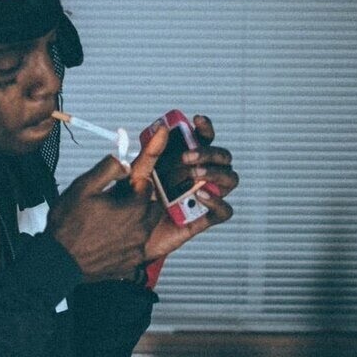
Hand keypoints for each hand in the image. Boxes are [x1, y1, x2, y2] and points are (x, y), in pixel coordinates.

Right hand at [48, 154, 163, 282]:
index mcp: (133, 210)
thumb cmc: (68, 227)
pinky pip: (137, 247)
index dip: (135, 182)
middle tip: (122, 201)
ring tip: (114, 220)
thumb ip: (108, 169)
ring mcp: (135, 250)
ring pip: (146, 229)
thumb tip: (123, 163)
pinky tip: (111, 238)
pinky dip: (129, 241)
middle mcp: (140, 231)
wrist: (59, 260)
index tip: (124, 184)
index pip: (148, 187)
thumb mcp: (83, 187)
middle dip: (142, 201)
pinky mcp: (129, 264)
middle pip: (154, 209)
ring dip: (136, 221)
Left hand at [128, 114, 236, 259]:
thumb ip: (150, 152)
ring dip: (216, 173)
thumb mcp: (136, 174)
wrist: (126, 235)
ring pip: (230, 179)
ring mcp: (204, 196)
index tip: (196, 120)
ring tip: (194, 175)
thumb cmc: (132, 200)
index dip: (205, 128)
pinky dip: (217, 202)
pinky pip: (225, 210)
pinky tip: (199, 196)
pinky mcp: (203, 219)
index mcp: (185, 160)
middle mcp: (199, 176)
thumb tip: (162, 128)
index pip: (204, 139)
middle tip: (187, 157)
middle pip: (222, 157)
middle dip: (209, 153)